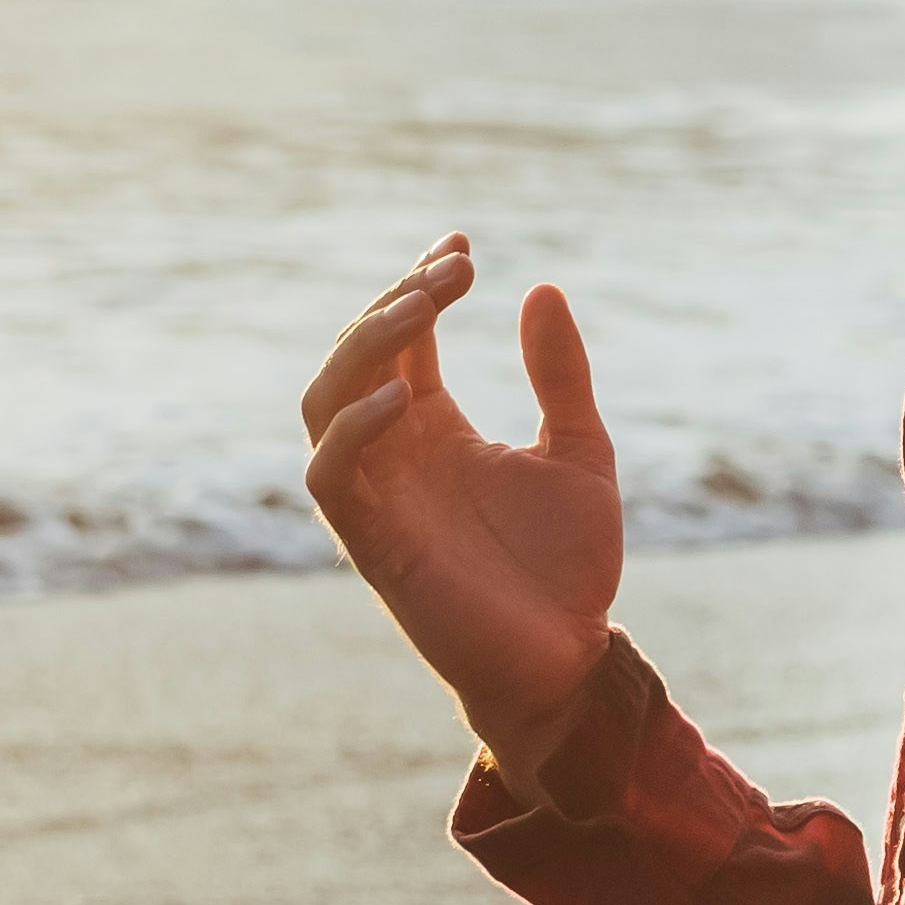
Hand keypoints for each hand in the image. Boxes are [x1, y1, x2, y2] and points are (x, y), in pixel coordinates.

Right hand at [301, 233, 620, 787]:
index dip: (419, 286)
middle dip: (396, 303)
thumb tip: (542, 290)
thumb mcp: (580, 452)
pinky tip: (405, 396)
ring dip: (362, 348)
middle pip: (357, 357)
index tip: (462, 246)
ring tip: (419, 309)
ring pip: (324, 402)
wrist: (570, 658)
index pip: (403, 341)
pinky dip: (354, 430)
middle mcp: (396, 455)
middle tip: (453, 271)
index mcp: (436, 430)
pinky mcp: (372, 543)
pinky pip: (331, 476)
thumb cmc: (569, 568)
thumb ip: (559, 377)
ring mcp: (379, 497)